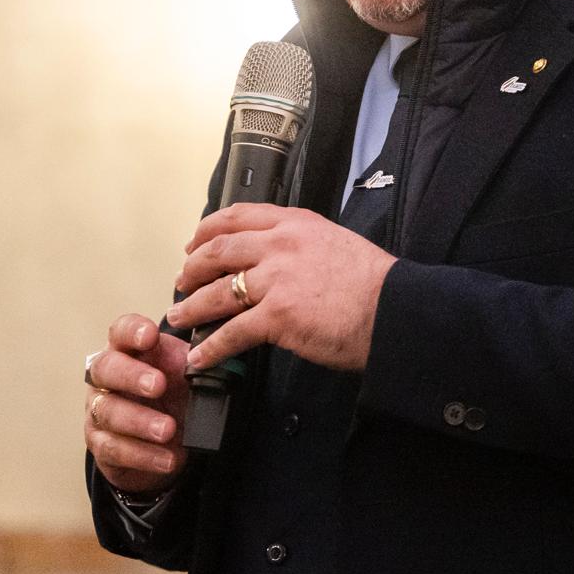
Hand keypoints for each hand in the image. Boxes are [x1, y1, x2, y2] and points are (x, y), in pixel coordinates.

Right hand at [85, 315, 189, 494]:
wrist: (165, 442)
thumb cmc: (172, 395)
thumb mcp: (186, 373)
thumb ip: (194, 361)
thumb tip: (215, 355)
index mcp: (128, 351)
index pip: (121, 331)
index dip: (133, 330)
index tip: (151, 335)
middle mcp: (106, 378)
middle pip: (106, 368)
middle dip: (131, 375)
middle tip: (158, 385)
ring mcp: (99, 411)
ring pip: (109, 411)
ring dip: (140, 421)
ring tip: (168, 430)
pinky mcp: (101, 445)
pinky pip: (115, 450)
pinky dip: (144, 456)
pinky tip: (167, 459)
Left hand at [167, 203, 395, 373]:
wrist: (394, 310)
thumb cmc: (374, 284)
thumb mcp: (336, 244)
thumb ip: (303, 247)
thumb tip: (281, 263)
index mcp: (296, 224)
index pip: (238, 216)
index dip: (207, 230)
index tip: (194, 242)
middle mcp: (280, 245)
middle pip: (217, 251)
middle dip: (192, 269)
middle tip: (181, 282)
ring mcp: (276, 280)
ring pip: (217, 292)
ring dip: (191, 307)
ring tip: (179, 319)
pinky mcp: (276, 317)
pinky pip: (231, 332)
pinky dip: (211, 347)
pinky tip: (200, 357)